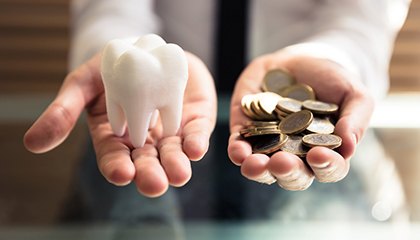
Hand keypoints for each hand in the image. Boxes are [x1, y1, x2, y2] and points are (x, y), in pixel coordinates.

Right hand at [24, 52, 216, 196]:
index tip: (121, 174)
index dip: (116, 167)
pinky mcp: (192, 119)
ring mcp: (170, 131)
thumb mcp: (82, 84)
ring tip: (179, 174)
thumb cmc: (111, 68)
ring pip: (173, 154)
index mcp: (115, 137)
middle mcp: (144, 141)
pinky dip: (196, 142)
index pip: (114, 158)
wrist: (146, 48)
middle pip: (146, 164)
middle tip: (154, 185)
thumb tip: (33, 143)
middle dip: (150, 175)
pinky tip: (196, 149)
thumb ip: (63, 111)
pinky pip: (195, 133)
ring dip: (176, 165)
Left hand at [228, 52, 373, 189]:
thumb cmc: (332, 80)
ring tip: (255, 165)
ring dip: (258, 170)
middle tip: (283, 162)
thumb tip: (348, 147)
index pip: (328, 169)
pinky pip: (239, 148)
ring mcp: (269, 145)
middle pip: (292, 176)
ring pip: (262, 169)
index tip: (319, 155)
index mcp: (325, 152)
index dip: (326, 166)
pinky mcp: (246, 132)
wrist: (300, 60)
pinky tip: (238, 151)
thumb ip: (356, 119)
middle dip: (287, 172)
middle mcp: (296, 156)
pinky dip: (237, 152)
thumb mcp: (353, 94)